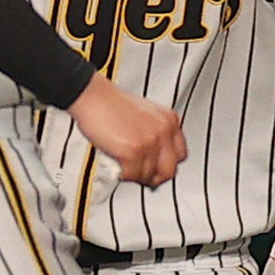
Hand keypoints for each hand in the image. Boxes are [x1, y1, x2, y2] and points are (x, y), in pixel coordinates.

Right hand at [70, 77, 188, 188]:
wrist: (93, 97)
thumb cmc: (111, 104)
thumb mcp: (146, 115)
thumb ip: (154, 134)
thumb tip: (153, 158)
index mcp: (169, 120)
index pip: (180, 155)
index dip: (166, 165)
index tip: (156, 168)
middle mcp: (164, 131)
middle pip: (169, 170)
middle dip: (154, 177)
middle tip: (141, 176)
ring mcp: (150, 142)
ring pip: (149, 176)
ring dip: (135, 175)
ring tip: (124, 167)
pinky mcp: (134, 151)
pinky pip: (132, 175)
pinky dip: (123, 175)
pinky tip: (117, 166)